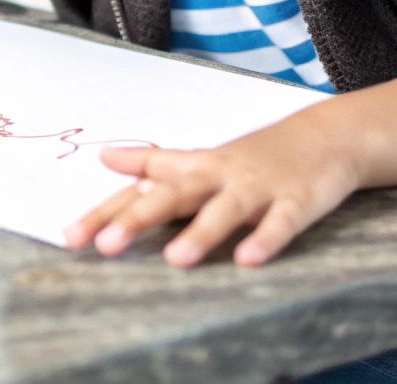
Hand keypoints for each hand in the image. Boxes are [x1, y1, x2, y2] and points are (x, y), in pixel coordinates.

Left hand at [66, 108, 361, 266]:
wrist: (326, 136)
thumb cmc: (254, 156)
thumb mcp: (200, 158)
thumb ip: (152, 163)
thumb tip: (102, 156)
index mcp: (191, 172)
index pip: (140, 194)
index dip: (105, 214)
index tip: (70, 237)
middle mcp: (218, 177)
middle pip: (172, 197)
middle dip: (138, 220)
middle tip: (105, 246)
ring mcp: (257, 189)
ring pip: (225, 211)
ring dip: (201, 234)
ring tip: (175, 260)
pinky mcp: (296, 202)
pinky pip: (281, 223)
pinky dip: (266, 239)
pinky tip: (249, 259)